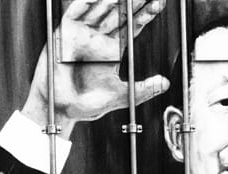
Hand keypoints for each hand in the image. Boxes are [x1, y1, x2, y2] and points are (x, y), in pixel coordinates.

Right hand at [22, 0, 169, 139]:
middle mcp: (99, 38)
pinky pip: (75, 12)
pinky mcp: (65, 33)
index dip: (145, 14)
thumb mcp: (120, 97)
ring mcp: (82, 33)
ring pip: (99, 9)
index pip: (132, 26)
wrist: (62, 109)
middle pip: (118, 13)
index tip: (159, 3)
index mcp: (113, 49)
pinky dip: (84, 3)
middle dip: (133, 1)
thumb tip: (165, 84)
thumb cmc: (88, 105)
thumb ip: (143, 90)